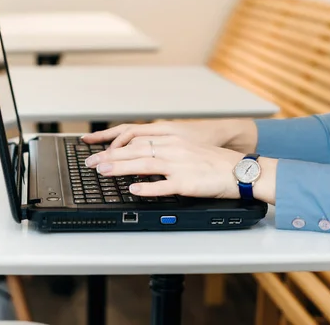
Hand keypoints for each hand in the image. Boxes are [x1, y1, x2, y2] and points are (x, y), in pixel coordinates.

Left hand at [84, 135, 276, 202]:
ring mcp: (179, 165)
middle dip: (109, 156)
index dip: (113, 145)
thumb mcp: (184, 149)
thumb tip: (136, 159)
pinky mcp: (187, 182)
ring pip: (143, 164)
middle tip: (91, 163)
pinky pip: (163, 186)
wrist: (238, 170)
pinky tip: (133, 190)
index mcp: (170, 139)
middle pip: (134, 150)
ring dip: (120, 168)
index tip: (97, 150)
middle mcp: (172, 148)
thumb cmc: (211, 161)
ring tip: (103, 172)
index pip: (135, 139)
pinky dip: (147, 188)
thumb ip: (161, 152)